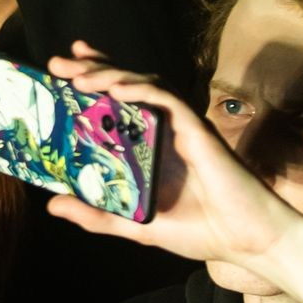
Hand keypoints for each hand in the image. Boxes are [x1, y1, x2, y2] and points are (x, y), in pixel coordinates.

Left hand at [41, 40, 302, 292]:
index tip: (62, 65)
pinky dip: (142, 90)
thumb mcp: (138, 225)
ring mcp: (184, 125)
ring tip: (78, 76)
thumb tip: (53, 205)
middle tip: (57, 61)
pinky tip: (116, 89)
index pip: (120, 99)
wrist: (248, 242)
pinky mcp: (199, 129)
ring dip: (111, 74)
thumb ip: (99, 214)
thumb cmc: (203, 232)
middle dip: (92, 67)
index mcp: (152, 143)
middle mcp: (167, 128)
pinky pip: (169, 99)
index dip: (94, 76)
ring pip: (146, 84)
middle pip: (127, 84)